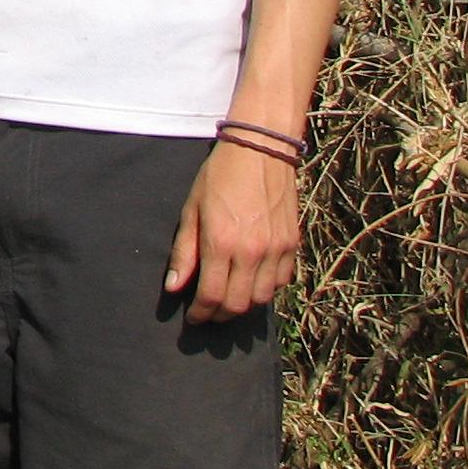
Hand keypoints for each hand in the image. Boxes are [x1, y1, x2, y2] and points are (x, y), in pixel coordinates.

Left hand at [166, 141, 301, 323]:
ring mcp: (276, 250)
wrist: (261, 150)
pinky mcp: (293, 245)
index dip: (201, 314)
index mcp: (221, 243)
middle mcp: (252, 252)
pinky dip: (265, 290)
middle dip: (219, 315)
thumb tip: (174, 287)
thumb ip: (183, 252)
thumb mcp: (192, 209)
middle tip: (208, 314)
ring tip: (228, 300)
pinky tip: (251, 283)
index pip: (212, 296)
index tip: (193, 318)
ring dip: (243, 306)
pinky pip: (281, 282)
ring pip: (261, 299)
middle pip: (238, 305)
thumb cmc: (219, 176)